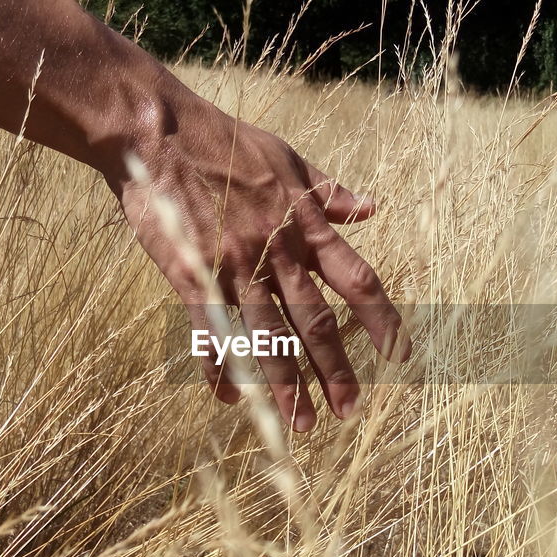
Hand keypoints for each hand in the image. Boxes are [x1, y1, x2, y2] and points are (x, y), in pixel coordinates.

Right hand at [107, 92, 408, 431]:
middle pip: (314, 321)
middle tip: (351, 410)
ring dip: (286, 385)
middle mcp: (276, 251)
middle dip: (336, 369)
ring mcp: (233, 266)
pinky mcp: (193, 277)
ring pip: (268, 337)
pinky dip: (222, 368)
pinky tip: (232, 398)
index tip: (398, 353)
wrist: (158, 132)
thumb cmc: (223, 139)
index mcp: (303, 223)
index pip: (356, 279)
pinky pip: (212, 334)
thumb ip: (328, 191)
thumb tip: (372, 207)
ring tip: (301, 424)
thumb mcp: (286, 156)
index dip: (380, 319)